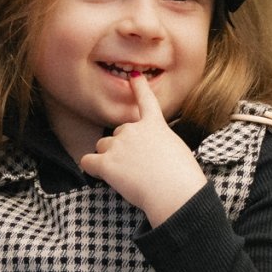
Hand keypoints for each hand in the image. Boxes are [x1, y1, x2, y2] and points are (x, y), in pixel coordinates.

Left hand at [78, 73, 207, 225]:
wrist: (176, 193)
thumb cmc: (183, 178)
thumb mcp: (177, 149)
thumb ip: (159, 142)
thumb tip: (149, 151)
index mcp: (155, 125)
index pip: (146, 100)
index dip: (139, 87)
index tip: (134, 77)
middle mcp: (134, 129)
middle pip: (117, 133)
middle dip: (122, 147)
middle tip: (137, 167)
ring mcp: (119, 145)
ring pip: (102, 146)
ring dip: (108, 158)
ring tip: (125, 175)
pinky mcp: (107, 164)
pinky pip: (88, 162)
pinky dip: (92, 169)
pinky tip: (101, 176)